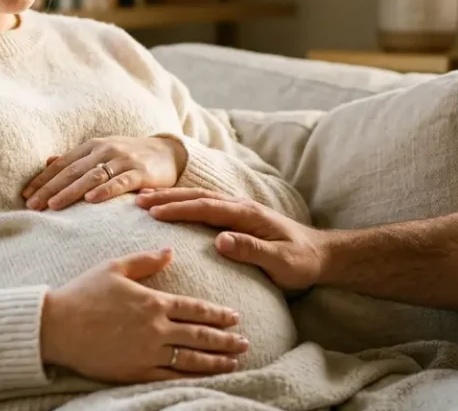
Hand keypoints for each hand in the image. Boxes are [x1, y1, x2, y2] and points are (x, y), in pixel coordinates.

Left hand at [23, 136, 187, 210]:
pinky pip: (120, 182)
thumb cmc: (130, 155)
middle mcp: (104, 150)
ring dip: (70, 191)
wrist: (169, 151)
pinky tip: (91, 200)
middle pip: (72, 171)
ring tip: (54, 205)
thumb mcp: (102, 152)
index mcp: (92, 146)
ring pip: (91, 177)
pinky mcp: (141, 173)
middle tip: (32, 205)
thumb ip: (77, 158)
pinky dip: (105, 191)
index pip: (61, 164)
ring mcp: (123, 160)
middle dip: (50, 188)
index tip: (25, 195)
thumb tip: (47, 161)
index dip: (42, 179)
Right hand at [40, 248, 247, 382]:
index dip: (218, 314)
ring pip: (192, 359)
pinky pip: (172, 377)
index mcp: (152, 301)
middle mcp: (155, 328)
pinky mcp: (136, 372)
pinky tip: (207, 378)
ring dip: (217, 360)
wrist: (56, 326)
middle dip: (226, 339)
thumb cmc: (83, 293)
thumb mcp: (114, 268)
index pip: (195, 308)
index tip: (235, 317)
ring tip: (234, 361)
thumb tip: (170, 252)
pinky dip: (194, 378)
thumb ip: (145, 261)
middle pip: (201, 335)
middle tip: (244, 341)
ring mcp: (147, 352)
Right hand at [137, 189, 324, 291]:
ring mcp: (238, 209)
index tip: (153, 212)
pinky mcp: (236, 217)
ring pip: (198, 197)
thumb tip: (220, 240)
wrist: (320, 255)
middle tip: (137, 199)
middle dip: (166, 197)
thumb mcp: (281, 262)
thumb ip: (252, 250)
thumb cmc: (301, 262)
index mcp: (248, 215)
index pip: (207, 207)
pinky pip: (204, 205)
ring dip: (171, 197)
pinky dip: (183, 202)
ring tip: (144, 197)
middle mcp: (240, 206)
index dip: (178, 209)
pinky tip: (169, 205)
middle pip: (197, 196)